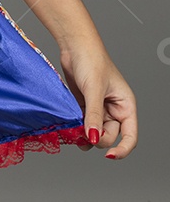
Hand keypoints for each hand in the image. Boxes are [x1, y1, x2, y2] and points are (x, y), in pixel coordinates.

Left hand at [59, 40, 137, 158]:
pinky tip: (71, 127)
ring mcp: (98, 108)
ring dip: (85, 136)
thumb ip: (94, 115)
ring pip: (95, 133)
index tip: (109, 156)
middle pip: (110, 137)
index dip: (122, 149)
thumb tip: (94, 138)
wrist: (73, 45)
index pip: (130, 136)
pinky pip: (83, 124)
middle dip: (97, 138)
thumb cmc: (91, 60)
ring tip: (75, 132)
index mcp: (125, 105)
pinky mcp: (84, 106)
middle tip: (83, 133)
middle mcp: (114, 109)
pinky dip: (77, 128)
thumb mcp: (94, 89)